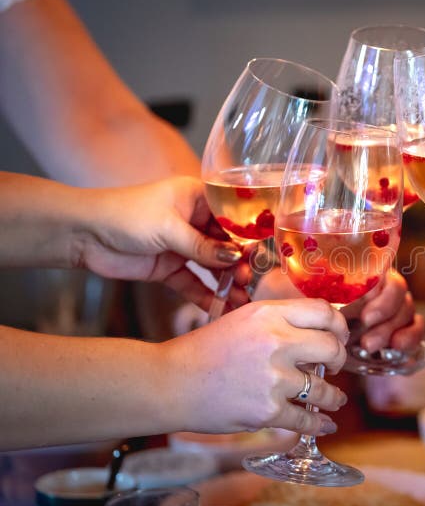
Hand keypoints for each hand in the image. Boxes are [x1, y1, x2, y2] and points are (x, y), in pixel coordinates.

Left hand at [76, 176, 248, 310]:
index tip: (260, 255)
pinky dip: (207, 295)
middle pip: (227, 244)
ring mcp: (183, 245)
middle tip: (249, 281)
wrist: (83, 234)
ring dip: (227, 282)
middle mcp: (195, 221)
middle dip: (240, 263)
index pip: (232, 217)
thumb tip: (235, 258)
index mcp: (197, 198)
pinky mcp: (170, 268)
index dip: (248, 236)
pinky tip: (220, 307)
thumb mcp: (169, 227)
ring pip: (213, 266)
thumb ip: (203, 246)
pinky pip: (195, 283)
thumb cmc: (125, 215)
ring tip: (242, 300)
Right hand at [167, 299, 348, 435]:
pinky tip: (323, 423)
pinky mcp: (266, 410)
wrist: (169, 382)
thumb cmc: (203, 350)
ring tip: (335, 399)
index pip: (324, 312)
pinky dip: (318, 423)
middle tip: (335, 365)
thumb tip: (317, 332)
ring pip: (324, 389)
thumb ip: (278, 322)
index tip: (339, 336)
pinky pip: (305, 419)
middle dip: (339, 359)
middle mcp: (275, 341)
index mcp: (269, 314)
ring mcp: (273, 378)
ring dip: (334, 396)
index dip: (339, 326)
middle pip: (332, 348)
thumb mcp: (242, 319)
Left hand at [253, 267, 424, 353]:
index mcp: (367, 274)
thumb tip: (317, 283)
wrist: (291, 322)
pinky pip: (415, 331)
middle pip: (402, 301)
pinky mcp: (395, 332)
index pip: (390, 281)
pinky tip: (395, 351)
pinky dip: (410, 340)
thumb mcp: (299, 290)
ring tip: (369, 348)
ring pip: (409, 317)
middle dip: (386, 323)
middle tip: (365, 342)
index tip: (365, 317)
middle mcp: (383, 290)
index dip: (383, 299)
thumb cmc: (294, 299)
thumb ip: (311, 285)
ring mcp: (392, 311)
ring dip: (393, 334)